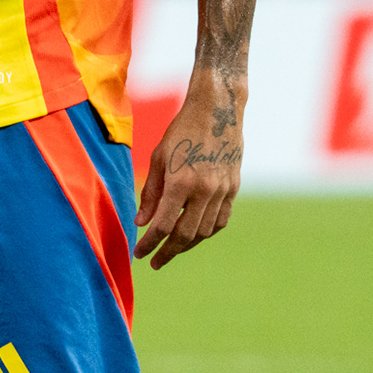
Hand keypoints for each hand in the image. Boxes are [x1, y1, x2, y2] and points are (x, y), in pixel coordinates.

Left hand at [134, 69, 243, 270]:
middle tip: (155, 262)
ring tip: (172, 249)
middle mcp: (204, 191)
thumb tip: (142, 223)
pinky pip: (221, 220)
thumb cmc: (182, 131)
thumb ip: (150, 193)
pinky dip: (207, 232)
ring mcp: (222, 191)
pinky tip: (195, 235)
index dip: (149, 244)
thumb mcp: (159, 158)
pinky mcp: (233, 188)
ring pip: (205, 232)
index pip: (163, 226)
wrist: (217, 110)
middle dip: (167, 252)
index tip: (139, 253)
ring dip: (186, 245)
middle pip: (184, 235)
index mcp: (181, 182)